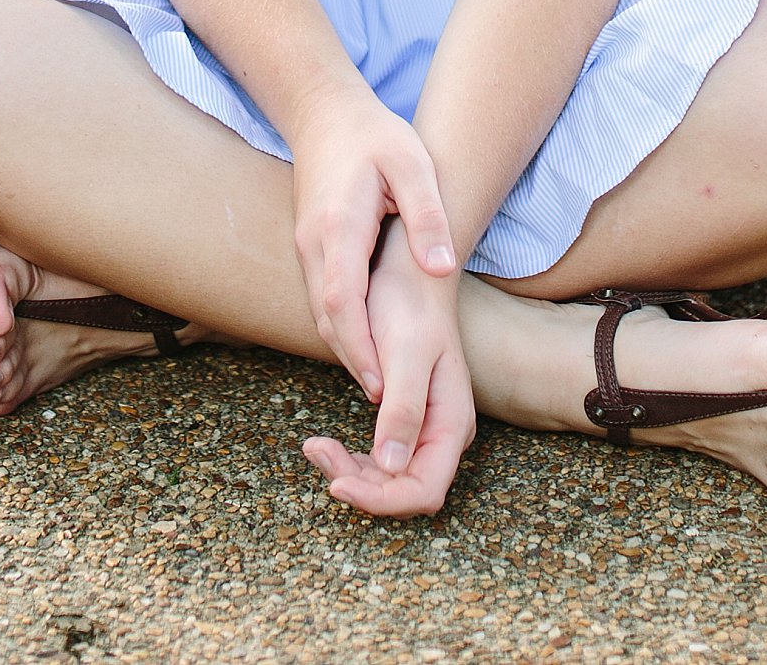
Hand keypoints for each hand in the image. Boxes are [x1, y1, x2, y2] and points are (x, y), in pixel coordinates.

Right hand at [285, 85, 460, 401]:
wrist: (324, 113)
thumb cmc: (375, 136)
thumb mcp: (412, 164)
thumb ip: (427, 216)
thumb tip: (442, 269)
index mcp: (339, 226)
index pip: (344, 299)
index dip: (362, 345)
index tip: (384, 383)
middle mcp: (314, 244)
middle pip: (329, 318)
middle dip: (357, 361)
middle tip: (389, 402)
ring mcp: (307, 248)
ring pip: (322, 314)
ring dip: (349, 350)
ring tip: (384, 388)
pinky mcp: (310, 249)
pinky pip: (323, 300)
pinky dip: (343, 330)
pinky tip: (369, 349)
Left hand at [302, 227, 474, 516]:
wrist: (406, 267)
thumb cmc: (408, 303)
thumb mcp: (405, 353)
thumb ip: (404, 410)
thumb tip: (392, 467)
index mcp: (451, 421)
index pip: (423, 490)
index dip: (381, 499)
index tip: (337, 483)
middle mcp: (443, 431)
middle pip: (404, 491)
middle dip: (361, 486)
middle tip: (316, 451)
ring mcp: (425, 426)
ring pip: (390, 479)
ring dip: (351, 473)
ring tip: (314, 446)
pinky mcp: (404, 417)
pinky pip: (381, 458)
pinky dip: (352, 458)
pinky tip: (324, 442)